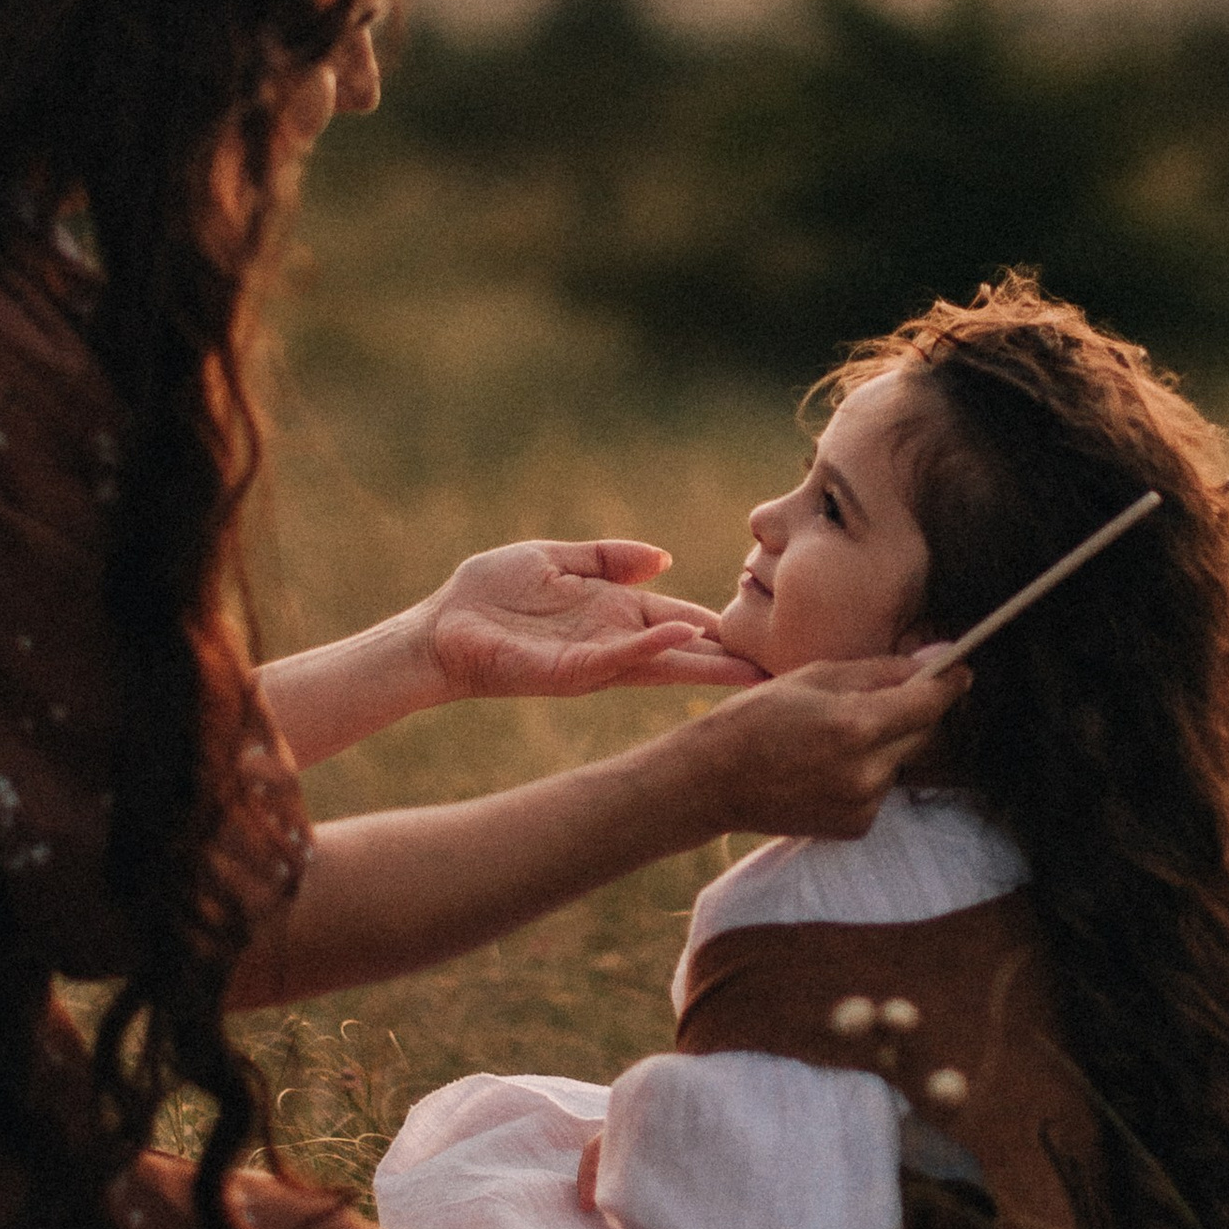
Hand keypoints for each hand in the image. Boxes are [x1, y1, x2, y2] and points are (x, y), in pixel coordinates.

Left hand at [422, 538, 761, 699]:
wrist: (440, 627)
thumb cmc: (490, 595)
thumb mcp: (556, 559)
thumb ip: (608, 557)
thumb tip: (662, 558)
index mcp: (614, 613)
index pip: (679, 619)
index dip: (719, 627)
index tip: (766, 633)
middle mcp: (613, 641)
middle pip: (685, 650)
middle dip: (730, 660)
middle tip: (787, 669)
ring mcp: (595, 660)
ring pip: (663, 662)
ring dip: (707, 662)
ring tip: (754, 664)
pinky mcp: (570, 671)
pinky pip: (620, 659)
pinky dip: (654, 648)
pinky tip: (687, 636)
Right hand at [682, 648, 968, 843]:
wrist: (712, 782)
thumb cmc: (756, 718)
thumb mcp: (815, 676)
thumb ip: (880, 671)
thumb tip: (932, 662)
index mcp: (856, 726)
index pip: (929, 703)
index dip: (949, 683)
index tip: (960, 670)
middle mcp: (867, 771)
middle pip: (922, 732)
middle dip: (912, 711)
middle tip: (878, 698)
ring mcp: (863, 804)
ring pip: (901, 760)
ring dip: (886, 742)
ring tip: (835, 736)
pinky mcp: (857, 826)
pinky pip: (882, 788)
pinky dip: (868, 772)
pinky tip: (827, 766)